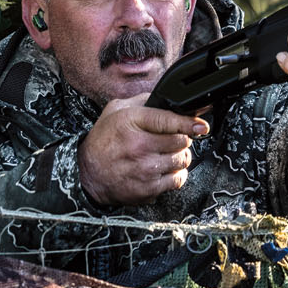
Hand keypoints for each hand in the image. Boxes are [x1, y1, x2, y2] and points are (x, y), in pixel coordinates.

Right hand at [78, 98, 208, 205]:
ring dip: (180, 157)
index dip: (189, 122)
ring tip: (167, 155)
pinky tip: (165, 170)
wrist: (87, 174)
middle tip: (173, 140)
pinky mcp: (148, 189)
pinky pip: (177, 180)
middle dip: (182, 139)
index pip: (169, 120)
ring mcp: (144, 170)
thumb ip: (142, 101)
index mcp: (131, 123)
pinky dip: (176, 175)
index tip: (201, 125)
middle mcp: (139, 146)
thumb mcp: (116, 110)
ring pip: (182, 161)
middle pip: (181, 141)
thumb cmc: (103, 140)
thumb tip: (167, 98)